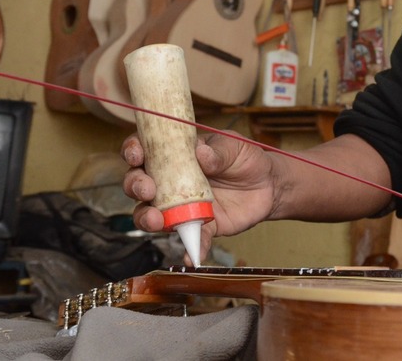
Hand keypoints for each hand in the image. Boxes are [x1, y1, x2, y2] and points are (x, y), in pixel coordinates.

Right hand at [121, 129, 277, 257]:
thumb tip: (201, 153)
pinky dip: (189, 249)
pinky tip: (191, 255)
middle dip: (135, 186)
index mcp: (175, 155)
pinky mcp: (198, 226)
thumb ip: (218, 151)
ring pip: (152, 214)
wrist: (268, 185)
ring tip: (157, 221)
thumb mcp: (234, 146)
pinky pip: (189, 240)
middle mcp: (170, 182)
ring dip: (147, 219)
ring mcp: (181, 206)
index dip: (133, 151)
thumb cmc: (245, 159)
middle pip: (138, 184)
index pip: (145, 150)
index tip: (136, 155)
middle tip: (147, 189)